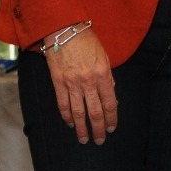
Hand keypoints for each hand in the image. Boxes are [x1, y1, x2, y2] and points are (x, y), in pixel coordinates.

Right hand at [43, 26, 116, 144]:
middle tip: (100, 140)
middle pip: (95, 112)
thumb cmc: (87, 42)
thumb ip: (108, 78)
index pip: (110, 103)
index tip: (112, 128)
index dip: (112, 118)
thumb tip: (111, 97)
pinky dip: (67, 116)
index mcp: (103, 75)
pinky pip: (63, 104)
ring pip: (78, 112)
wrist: (64, 30)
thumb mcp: (105, 58)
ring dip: (82, 128)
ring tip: (84, 139)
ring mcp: (72, 83)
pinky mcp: (58, 82)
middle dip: (99, 128)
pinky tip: (71, 124)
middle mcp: (88, 82)